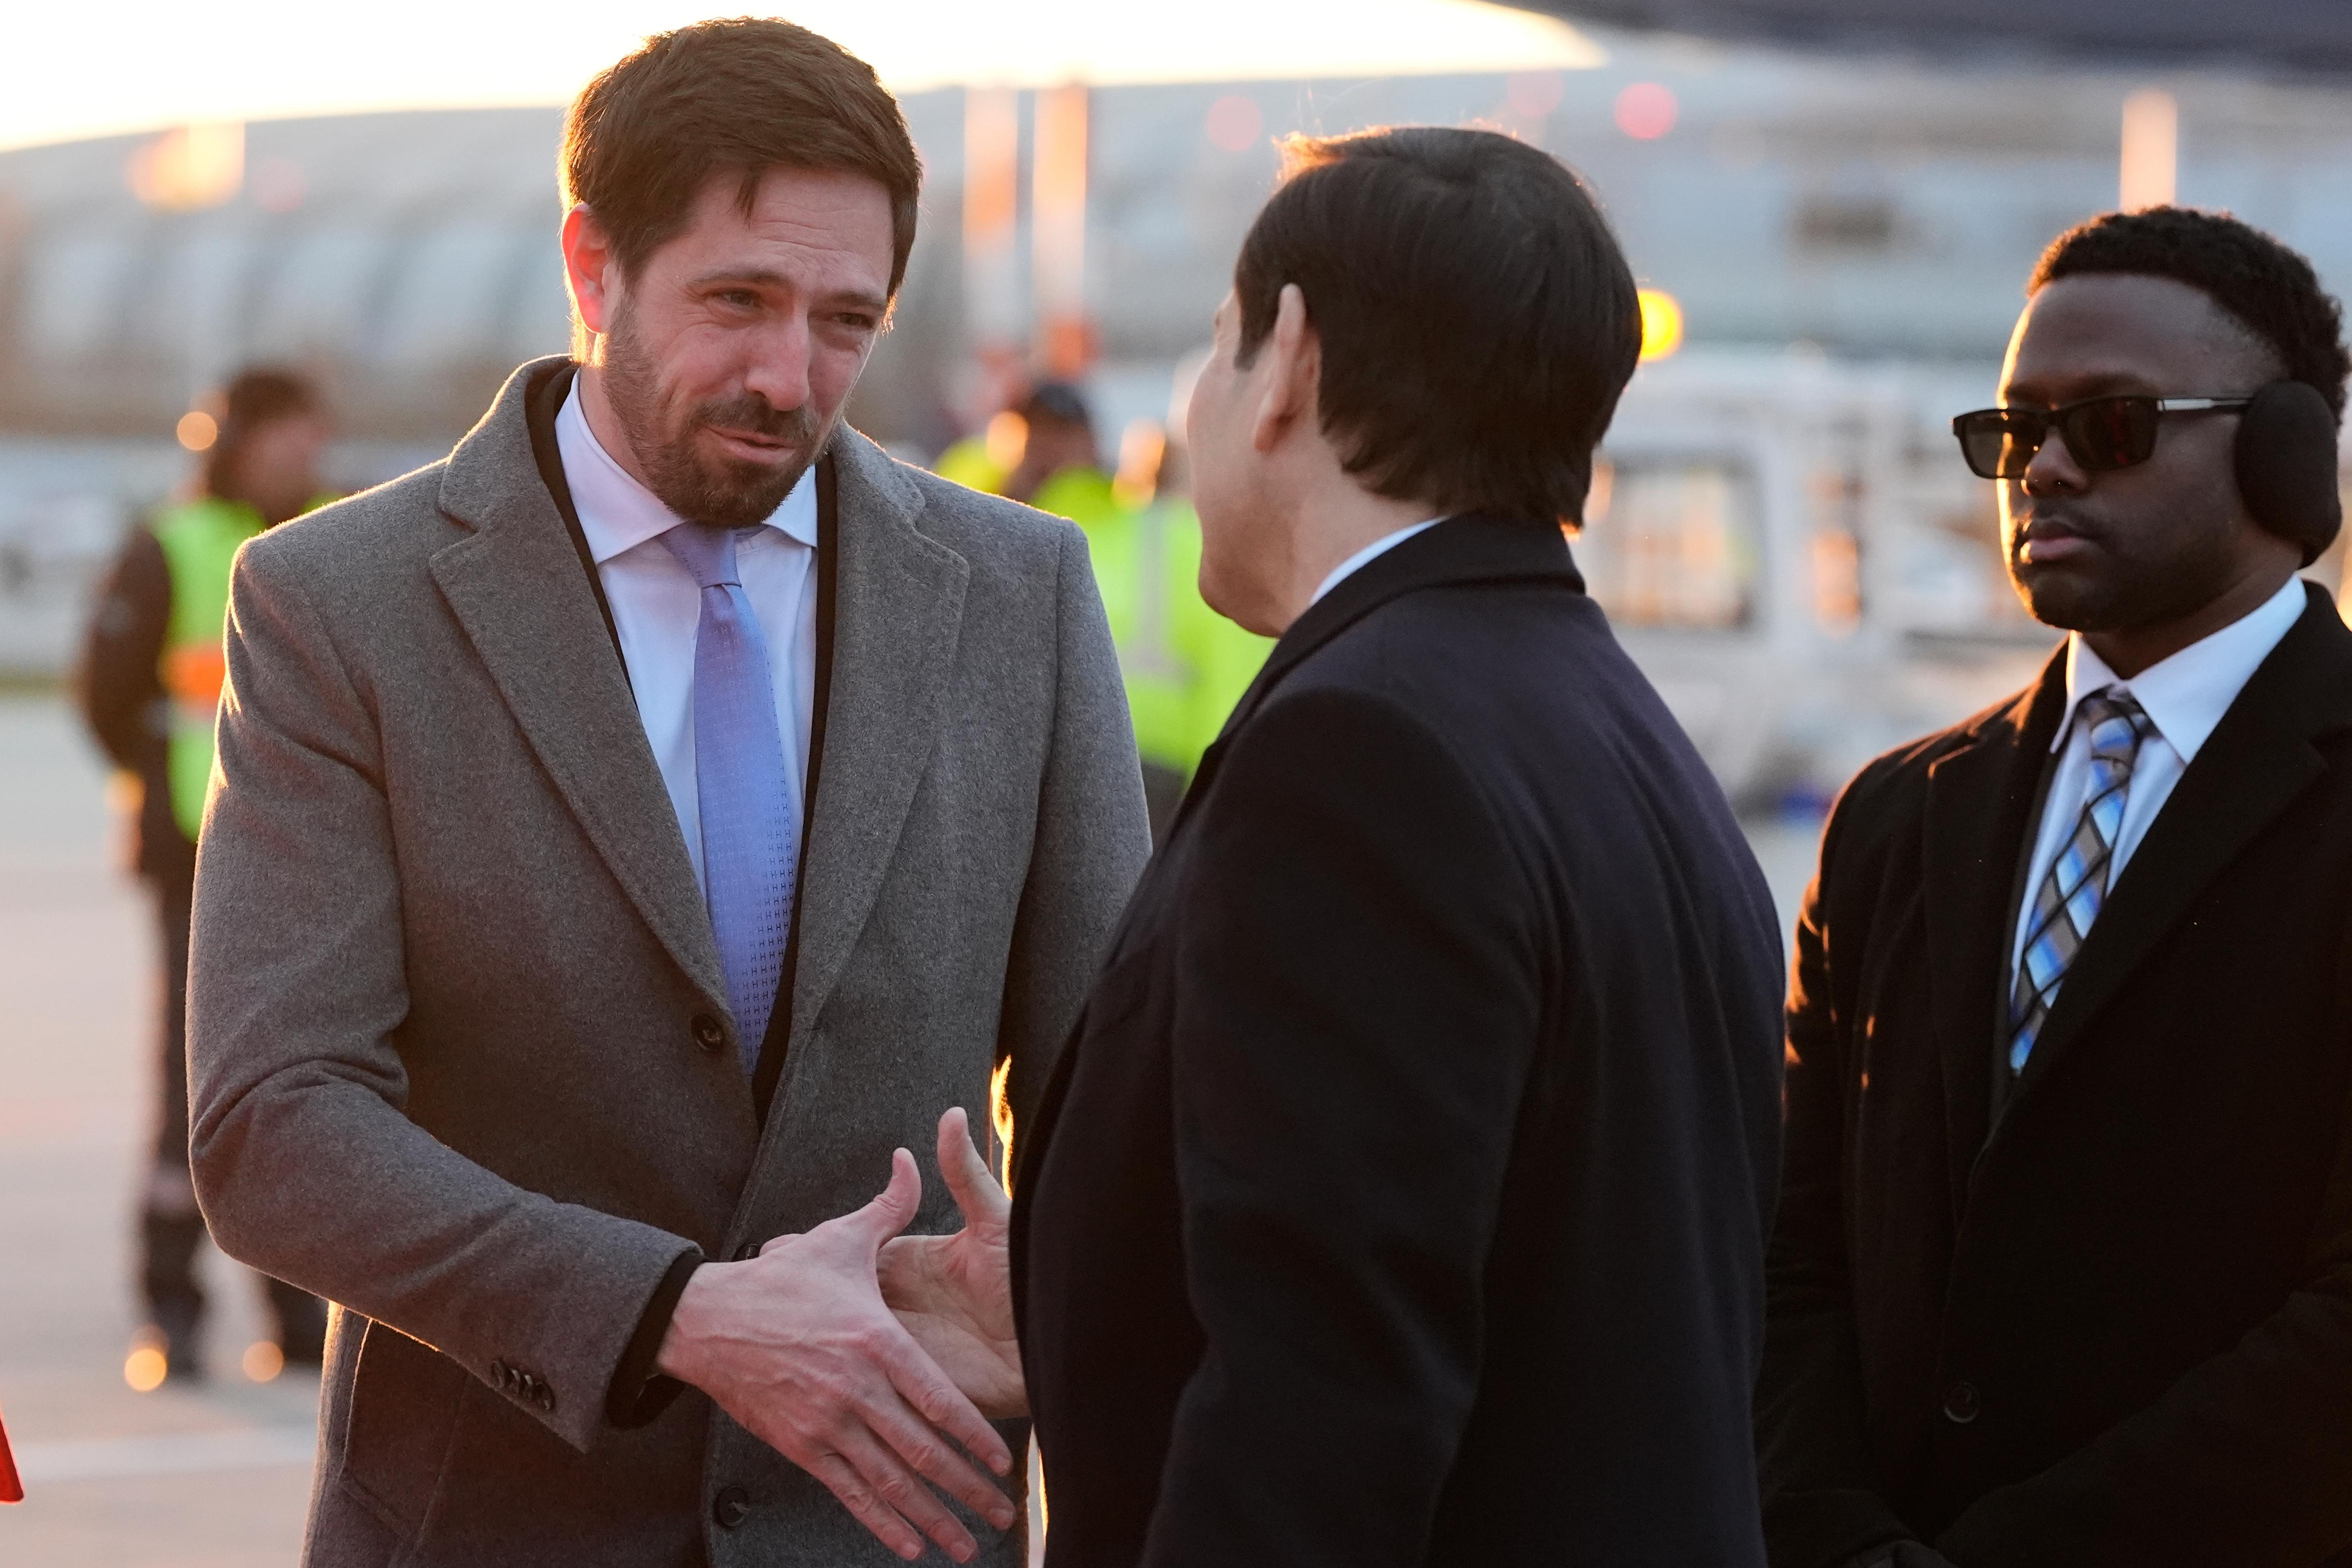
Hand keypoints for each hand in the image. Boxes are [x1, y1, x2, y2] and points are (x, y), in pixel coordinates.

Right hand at [656, 1148, 1016, 1562]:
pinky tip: (908, 1545)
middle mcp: (856, 1389)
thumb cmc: (781, 1278)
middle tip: (1001, 1517)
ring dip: (930, 1517)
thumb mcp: (841, 1239)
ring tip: (965, 1546)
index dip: (973, 1435)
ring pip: (889, 1481)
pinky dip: (879, 1522)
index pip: (937, 1399)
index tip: (1003, 1462)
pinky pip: (848, 1492)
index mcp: (875, 1340)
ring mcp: (826, 1422)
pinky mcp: (800, 1445)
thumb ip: (891, 1204)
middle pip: (921, 1450)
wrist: (707, 1318)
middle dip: (965, 1489)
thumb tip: (918, 1153)